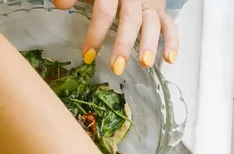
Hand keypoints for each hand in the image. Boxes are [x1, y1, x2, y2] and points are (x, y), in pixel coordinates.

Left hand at [54, 0, 178, 71]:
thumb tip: (59, 4)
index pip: (105, 11)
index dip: (96, 33)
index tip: (88, 55)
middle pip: (130, 21)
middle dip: (123, 45)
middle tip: (117, 67)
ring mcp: (150, 4)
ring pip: (152, 24)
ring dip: (150, 45)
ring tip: (146, 64)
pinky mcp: (162, 11)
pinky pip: (171, 26)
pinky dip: (173, 43)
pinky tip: (170, 60)